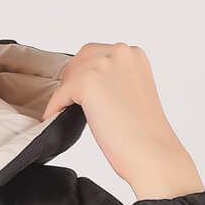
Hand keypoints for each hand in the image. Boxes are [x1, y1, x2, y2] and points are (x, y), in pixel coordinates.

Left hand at [41, 42, 203, 197]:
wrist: (150, 151)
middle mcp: (120, 53)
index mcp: (134, 55)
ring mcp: (105, 65)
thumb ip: (114, 81)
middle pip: (81, 59)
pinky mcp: (88, 82)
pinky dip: (55, 106)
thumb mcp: (131, 92)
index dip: (85, 73)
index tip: (79, 91)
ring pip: (70, 75)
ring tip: (62, 111)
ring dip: (64, 93)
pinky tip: (54, 118)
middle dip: (73, 79)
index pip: (98, 54)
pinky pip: (61, 93)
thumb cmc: (143, 133)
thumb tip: (87, 86)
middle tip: (67, 102)